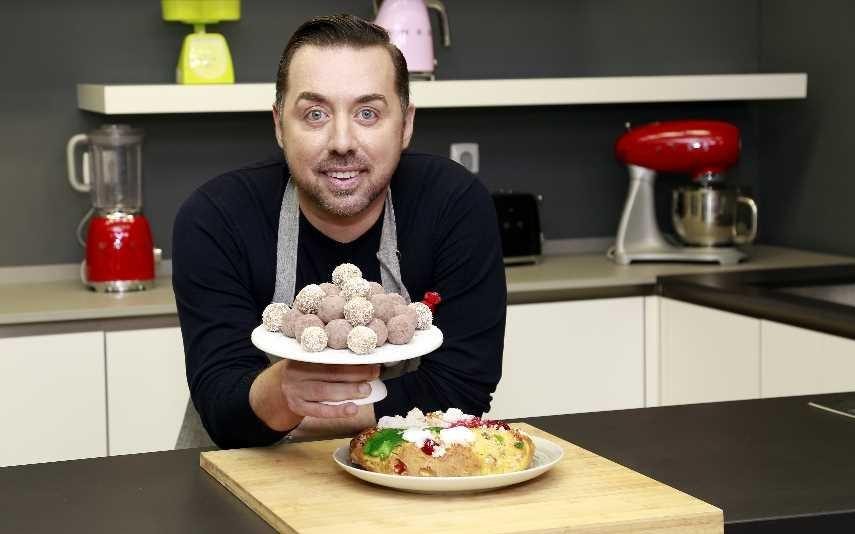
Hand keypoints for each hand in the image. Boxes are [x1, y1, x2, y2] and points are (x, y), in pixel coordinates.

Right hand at [249, 359, 379, 431]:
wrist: (276, 390)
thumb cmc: (304, 374)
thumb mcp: (310, 362)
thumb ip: (330, 361)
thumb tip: (367, 362)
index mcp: (303, 356)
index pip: (329, 357)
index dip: (351, 360)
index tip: (371, 362)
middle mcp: (296, 372)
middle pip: (328, 373)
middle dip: (353, 374)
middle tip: (373, 376)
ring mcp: (295, 391)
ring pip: (323, 392)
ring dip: (347, 392)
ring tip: (365, 391)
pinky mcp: (297, 407)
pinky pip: (318, 411)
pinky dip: (336, 411)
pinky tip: (352, 410)